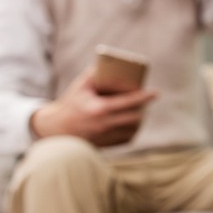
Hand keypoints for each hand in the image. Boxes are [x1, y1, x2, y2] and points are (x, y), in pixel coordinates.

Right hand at [30, 67, 157, 146]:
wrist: (56, 129)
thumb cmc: (71, 104)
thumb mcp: (81, 86)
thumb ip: (97, 73)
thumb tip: (116, 66)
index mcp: (99, 108)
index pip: (129, 102)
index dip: (144, 97)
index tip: (155, 93)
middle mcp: (104, 124)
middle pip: (135, 117)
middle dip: (143, 108)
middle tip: (147, 101)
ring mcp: (106, 137)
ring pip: (134, 129)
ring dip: (140, 119)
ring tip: (140, 110)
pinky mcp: (107, 145)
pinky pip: (128, 139)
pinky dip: (133, 130)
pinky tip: (132, 122)